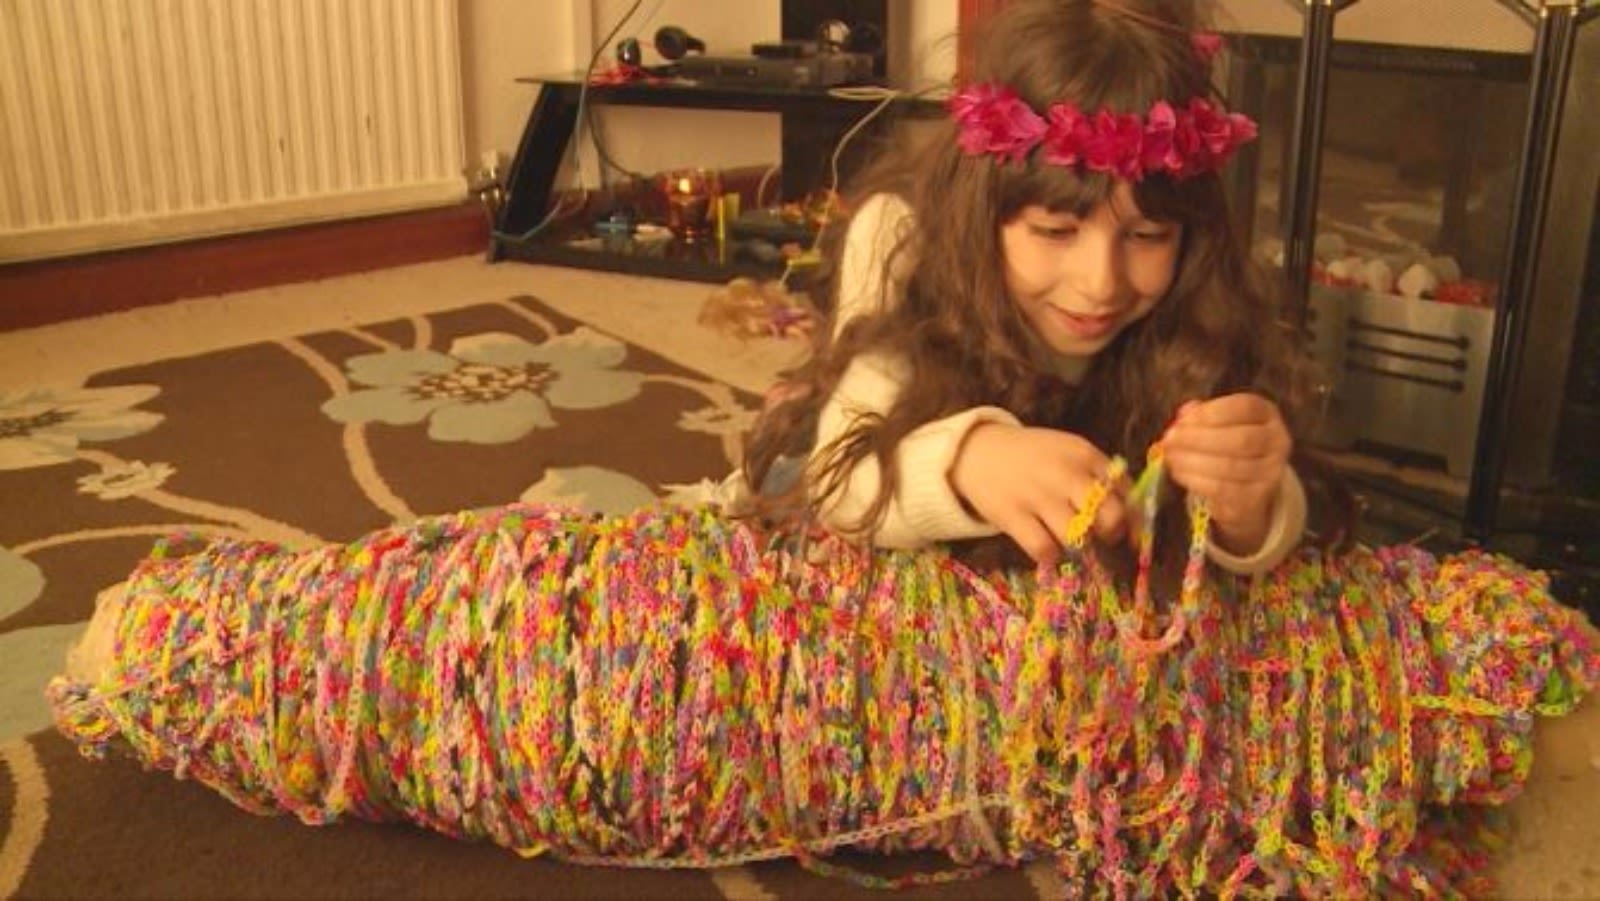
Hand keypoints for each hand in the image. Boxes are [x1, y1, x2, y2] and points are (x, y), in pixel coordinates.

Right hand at [949, 423, 1127, 567]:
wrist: (978, 452)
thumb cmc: (1034, 457)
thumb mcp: (1070, 453)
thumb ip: (1101, 476)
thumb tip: (1134, 515)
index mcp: (1084, 454)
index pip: (1126, 491)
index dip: (1134, 517)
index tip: (1131, 532)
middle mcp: (1065, 473)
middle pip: (1110, 517)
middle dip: (1110, 532)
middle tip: (1098, 533)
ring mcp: (1038, 495)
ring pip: (1078, 536)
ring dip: (1078, 544)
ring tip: (1067, 536)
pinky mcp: (1012, 516)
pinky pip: (1044, 549)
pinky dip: (1049, 555)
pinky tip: (1045, 545)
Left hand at [1160, 393, 1291, 555]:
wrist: (1246, 489)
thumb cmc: (1227, 447)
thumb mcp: (1217, 424)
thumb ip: (1201, 416)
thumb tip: (1182, 417)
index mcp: (1267, 415)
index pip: (1246, 407)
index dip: (1211, 412)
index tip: (1182, 421)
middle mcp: (1277, 442)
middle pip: (1241, 439)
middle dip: (1198, 439)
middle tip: (1169, 440)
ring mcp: (1270, 473)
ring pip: (1230, 466)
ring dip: (1192, 461)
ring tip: (1170, 457)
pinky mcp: (1256, 499)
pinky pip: (1223, 489)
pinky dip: (1195, 480)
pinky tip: (1179, 472)